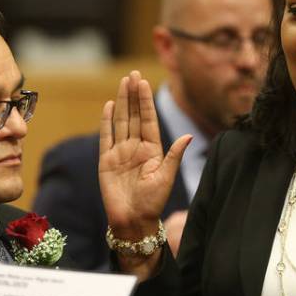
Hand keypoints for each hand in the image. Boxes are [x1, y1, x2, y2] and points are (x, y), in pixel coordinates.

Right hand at [98, 71, 190, 277]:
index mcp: (152, 150)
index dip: (146, 101)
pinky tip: (109, 106)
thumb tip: (188, 137)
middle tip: (132, 74)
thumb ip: (174, 156)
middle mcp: (136, 148)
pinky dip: (107, 121)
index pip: (149, 120)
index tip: (144, 83)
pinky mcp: (106, 161)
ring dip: (122, 102)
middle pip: (134, 116)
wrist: (133, 221)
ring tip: (123, 83)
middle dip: (134, 95)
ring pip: (121, 122)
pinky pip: (106, 137)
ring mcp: (120, 153)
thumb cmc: (152, 203)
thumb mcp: (166, 178)